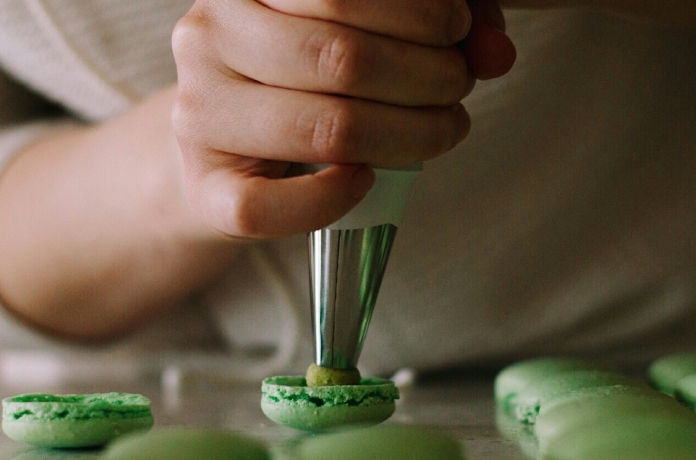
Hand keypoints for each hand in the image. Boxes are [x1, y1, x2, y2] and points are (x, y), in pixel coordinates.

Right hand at [171, 0, 514, 240]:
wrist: (223, 152)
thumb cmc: (302, 83)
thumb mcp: (359, 34)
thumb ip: (431, 26)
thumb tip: (495, 50)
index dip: (422, 13)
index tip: (456, 30)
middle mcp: (211, 38)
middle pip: (344, 59)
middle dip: (430, 77)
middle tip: (459, 87)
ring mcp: (200, 115)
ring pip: (327, 129)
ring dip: (413, 136)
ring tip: (442, 129)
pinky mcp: (205, 188)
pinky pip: (274, 206)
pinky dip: (338, 198)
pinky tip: (369, 179)